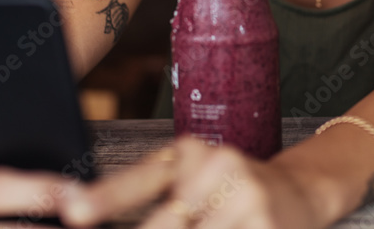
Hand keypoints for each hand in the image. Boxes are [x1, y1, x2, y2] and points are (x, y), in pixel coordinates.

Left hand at [58, 136, 321, 228]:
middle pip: (165, 223)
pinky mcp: (267, 227)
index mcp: (192, 152)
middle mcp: (220, 167)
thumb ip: (152, 199)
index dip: (106, 199)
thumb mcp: (191, 180)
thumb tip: (90, 213)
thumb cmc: (229, 192)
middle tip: (176, 219)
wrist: (299, 192)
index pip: (141, 179)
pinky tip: (225, 228)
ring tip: (203, 221)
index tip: (74, 212)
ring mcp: (247, 199)